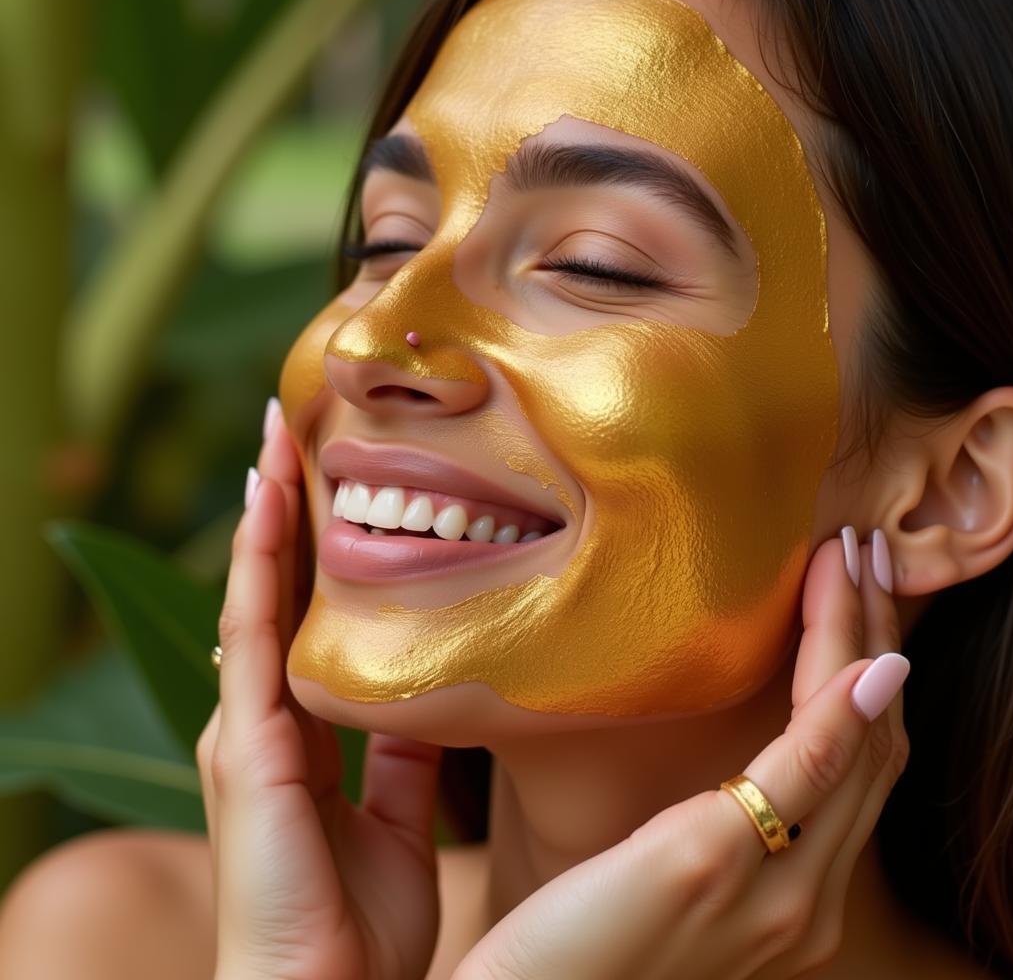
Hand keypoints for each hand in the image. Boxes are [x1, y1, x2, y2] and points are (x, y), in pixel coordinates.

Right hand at [196, 400, 442, 979]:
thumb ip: (403, 761)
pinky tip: (271, 499)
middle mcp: (260, 720)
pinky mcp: (245, 744)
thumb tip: (427, 707)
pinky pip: (254, 632)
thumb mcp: (398, 822)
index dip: (312, 552)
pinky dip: (261, 562)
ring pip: (255, 594)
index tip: (328, 482)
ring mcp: (244, 728)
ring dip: (267, 514)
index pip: (301, 620)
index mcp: (297, 736)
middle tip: (296, 428)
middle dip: (283, 511)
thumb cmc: (358, 925)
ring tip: (278, 437)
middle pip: (273, 592)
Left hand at [453, 529, 909, 979]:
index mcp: (792, 898)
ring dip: (862, 642)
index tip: (854, 592)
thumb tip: (724, 772)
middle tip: (865, 556)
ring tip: (852, 562)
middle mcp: (804, 902)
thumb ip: (710, 831)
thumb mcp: (664, 881)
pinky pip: (804, 772)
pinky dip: (840, 710)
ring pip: (853, 744)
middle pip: (872, 746)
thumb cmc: (585, 946)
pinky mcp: (708, 863)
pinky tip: (861, 658)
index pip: (858, 767)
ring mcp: (769, 891)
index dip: (869, 674)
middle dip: (877, 639)